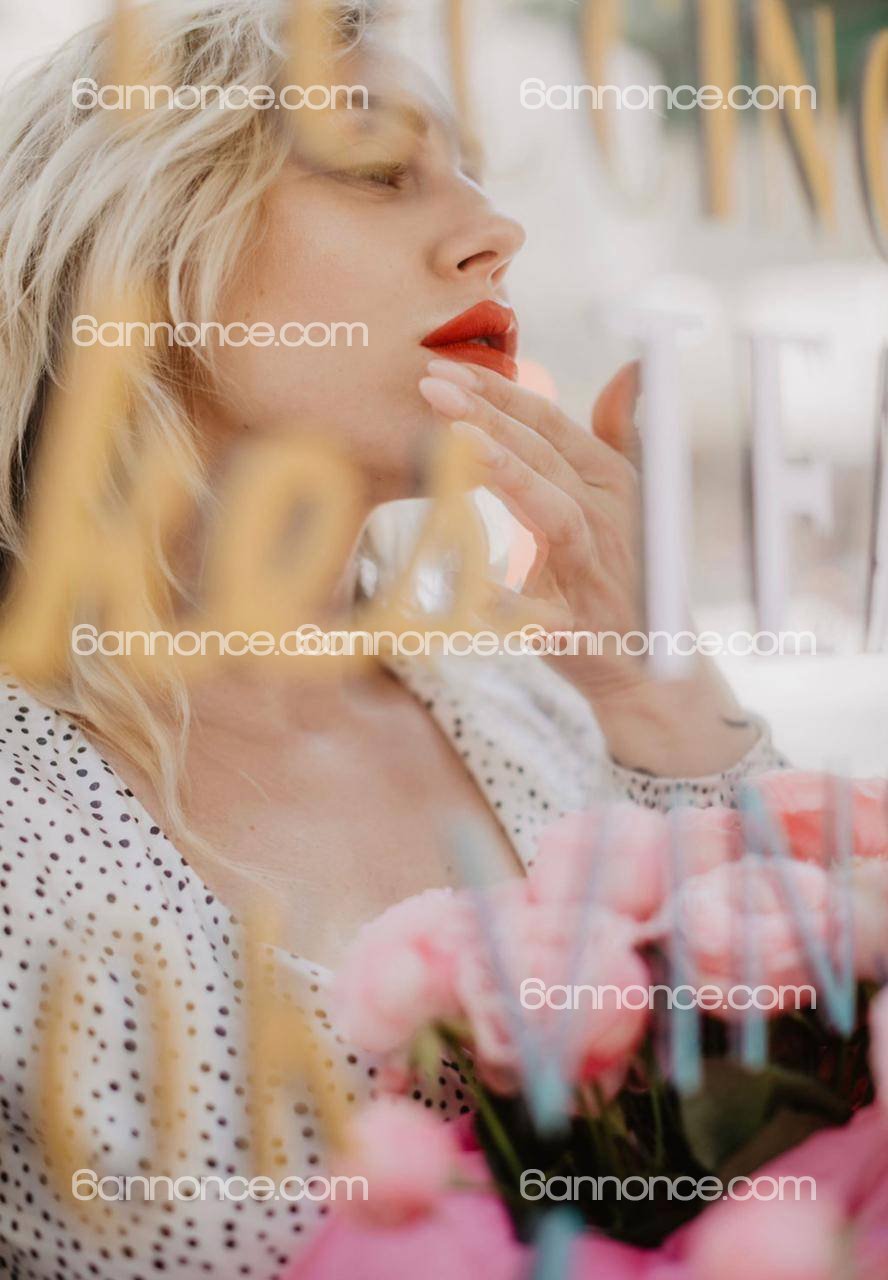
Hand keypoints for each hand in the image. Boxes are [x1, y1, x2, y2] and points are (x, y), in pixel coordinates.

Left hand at [418, 358, 759, 776]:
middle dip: (489, 415)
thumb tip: (627, 372)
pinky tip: (469, 592)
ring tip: (458, 444)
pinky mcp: (583, 631)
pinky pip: (542, 619)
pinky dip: (510, 607)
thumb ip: (616, 437)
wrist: (651, 669)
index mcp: (609, 483)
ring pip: (556, 515)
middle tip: (430, 385)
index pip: (550, 423)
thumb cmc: (623, 576)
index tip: (444, 367)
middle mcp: (610, 518)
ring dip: (510, 477)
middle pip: (545, 457)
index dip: (500, 392)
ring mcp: (599, 575)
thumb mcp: (624, 502)